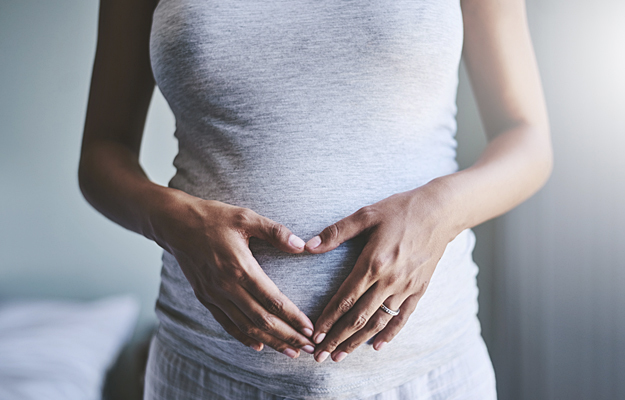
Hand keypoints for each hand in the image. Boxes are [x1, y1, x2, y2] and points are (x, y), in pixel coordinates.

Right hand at [152, 191, 315, 358]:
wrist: (175, 224)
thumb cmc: (213, 218)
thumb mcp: (246, 217)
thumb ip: (275, 232)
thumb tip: (301, 246)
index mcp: (240, 267)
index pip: (273, 300)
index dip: (293, 317)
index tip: (310, 329)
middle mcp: (226, 286)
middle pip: (262, 320)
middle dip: (288, 336)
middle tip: (309, 348)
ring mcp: (214, 295)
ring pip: (246, 327)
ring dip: (271, 341)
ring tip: (291, 352)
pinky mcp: (205, 297)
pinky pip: (227, 323)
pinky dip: (244, 337)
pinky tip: (259, 345)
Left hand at [304, 183, 457, 362]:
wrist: (440, 212)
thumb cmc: (399, 209)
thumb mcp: (366, 214)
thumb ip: (337, 232)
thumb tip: (308, 245)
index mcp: (373, 262)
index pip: (345, 298)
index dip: (328, 318)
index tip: (314, 334)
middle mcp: (389, 280)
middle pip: (358, 316)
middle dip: (337, 337)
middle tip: (320, 355)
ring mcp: (406, 287)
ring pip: (378, 321)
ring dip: (357, 341)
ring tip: (340, 355)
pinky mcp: (419, 289)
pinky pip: (402, 317)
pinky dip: (389, 333)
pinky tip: (376, 346)